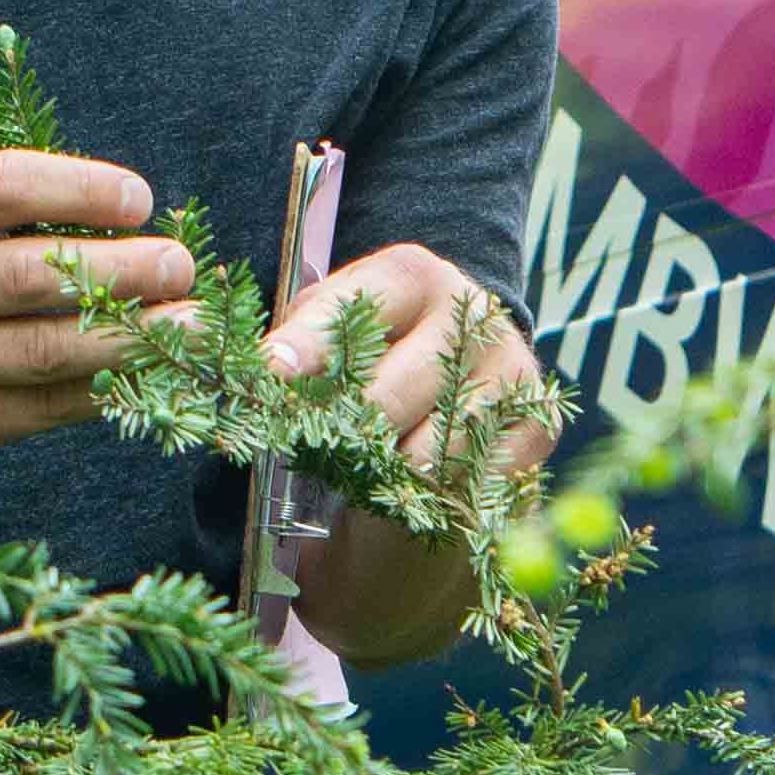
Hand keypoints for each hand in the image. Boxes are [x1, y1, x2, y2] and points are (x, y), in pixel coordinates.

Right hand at [0, 150, 196, 470]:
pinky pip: (51, 404)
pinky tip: (161, 367)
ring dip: (135, 335)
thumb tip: (138, 219)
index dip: (77, 188)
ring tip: (197, 323)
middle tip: (180, 262)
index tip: (139, 199)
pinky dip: (115, 384)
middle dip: (120, 268)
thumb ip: (17, 215)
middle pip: (29, 275)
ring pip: (47, 350)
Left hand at [266, 243, 556, 483]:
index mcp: (412, 276)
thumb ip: (292, 337)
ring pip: (428, 456)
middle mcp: (470, 314)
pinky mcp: (538, 423)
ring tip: (369, 473)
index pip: (354, 312)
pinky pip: (471, 484)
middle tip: (319, 454)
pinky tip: (419, 489)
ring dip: (387, 478)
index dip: (307, 345)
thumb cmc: (380, 347)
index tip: (271, 373)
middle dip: (343, 436)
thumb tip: (236, 350)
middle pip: (386, 398)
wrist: (467, 362)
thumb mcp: (335, 324)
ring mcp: (511, 369)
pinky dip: (436, 498)